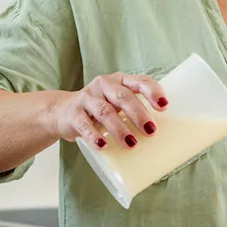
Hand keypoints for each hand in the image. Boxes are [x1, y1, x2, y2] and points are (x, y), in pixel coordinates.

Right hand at [50, 73, 167, 149]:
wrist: (63, 111)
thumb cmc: (101, 108)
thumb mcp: (117, 104)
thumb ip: (135, 111)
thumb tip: (164, 137)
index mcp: (120, 81)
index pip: (140, 81)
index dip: (153, 91)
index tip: (164, 106)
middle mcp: (104, 85)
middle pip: (123, 97)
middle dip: (139, 114)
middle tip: (151, 131)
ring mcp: (87, 98)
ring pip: (105, 111)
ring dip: (120, 128)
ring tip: (131, 143)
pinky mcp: (74, 114)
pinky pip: (84, 125)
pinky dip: (94, 136)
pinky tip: (103, 145)